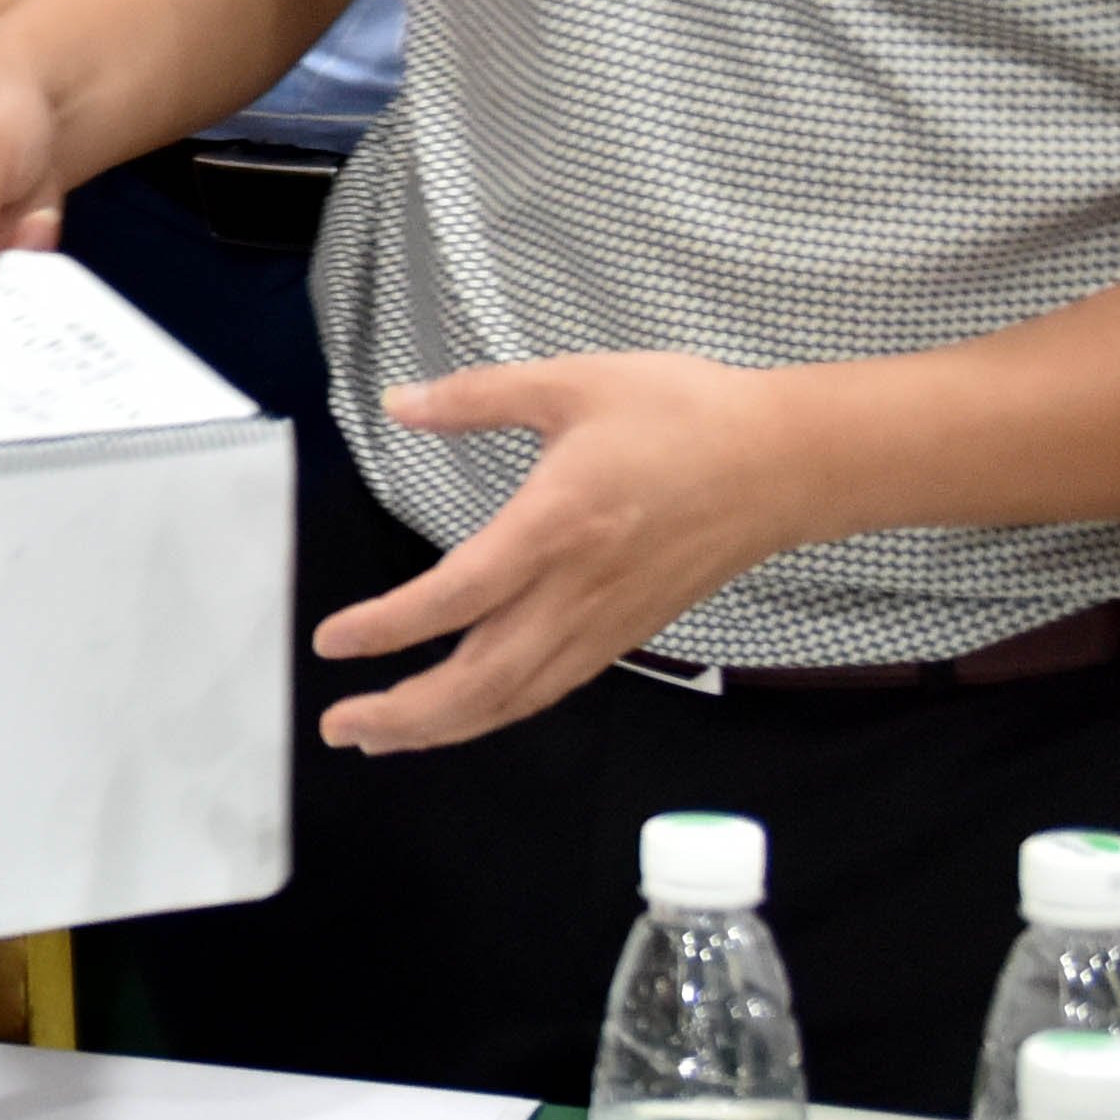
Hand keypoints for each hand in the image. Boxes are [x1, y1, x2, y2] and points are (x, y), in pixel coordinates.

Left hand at [309, 353, 833, 752]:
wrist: (788, 462)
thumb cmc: (685, 415)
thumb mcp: (572, 383)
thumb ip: (477, 397)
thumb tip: (398, 402)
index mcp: (555, 527)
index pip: (455, 597)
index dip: (389, 628)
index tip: (332, 642)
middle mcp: (578, 590)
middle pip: (481, 678)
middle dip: (404, 712)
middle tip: (339, 725)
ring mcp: (607, 621)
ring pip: (516, 696)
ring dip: (445, 726)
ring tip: (383, 737)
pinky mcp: (630, 632)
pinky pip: (554, 687)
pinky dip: (501, 711)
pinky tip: (467, 713)